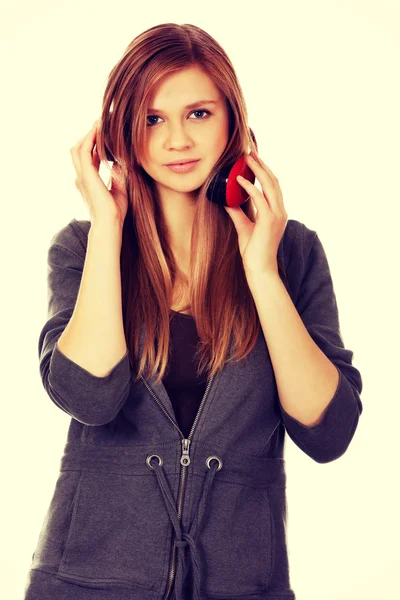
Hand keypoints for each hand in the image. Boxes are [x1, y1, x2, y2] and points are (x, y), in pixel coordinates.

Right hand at [70, 120, 128, 227]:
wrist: (110, 223)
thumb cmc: (115, 212)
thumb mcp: (119, 189)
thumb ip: (117, 175)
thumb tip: (119, 163)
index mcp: (88, 182)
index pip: (89, 158)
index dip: (95, 145)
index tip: (105, 134)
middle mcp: (82, 177)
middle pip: (80, 150)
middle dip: (89, 136)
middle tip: (101, 123)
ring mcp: (82, 176)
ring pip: (79, 148)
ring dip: (88, 134)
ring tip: (99, 122)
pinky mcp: (85, 174)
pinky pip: (84, 150)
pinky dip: (90, 138)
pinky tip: (98, 129)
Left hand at [224, 150, 287, 276]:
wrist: (260, 268)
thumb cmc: (254, 252)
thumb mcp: (244, 228)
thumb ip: (238, 213)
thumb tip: (227, 200)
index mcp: (277, 212)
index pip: (272, 186)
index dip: (264, 170)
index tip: (254, 158)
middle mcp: (280, 211)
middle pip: (273, 181)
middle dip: (262, 164)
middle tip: (250, 151)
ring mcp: (277, 215)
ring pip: (270, 185)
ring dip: (258, 170)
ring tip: (247, 158)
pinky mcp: (269, 220)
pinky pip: (260, 198)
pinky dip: (250, 187)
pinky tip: (240, 179)